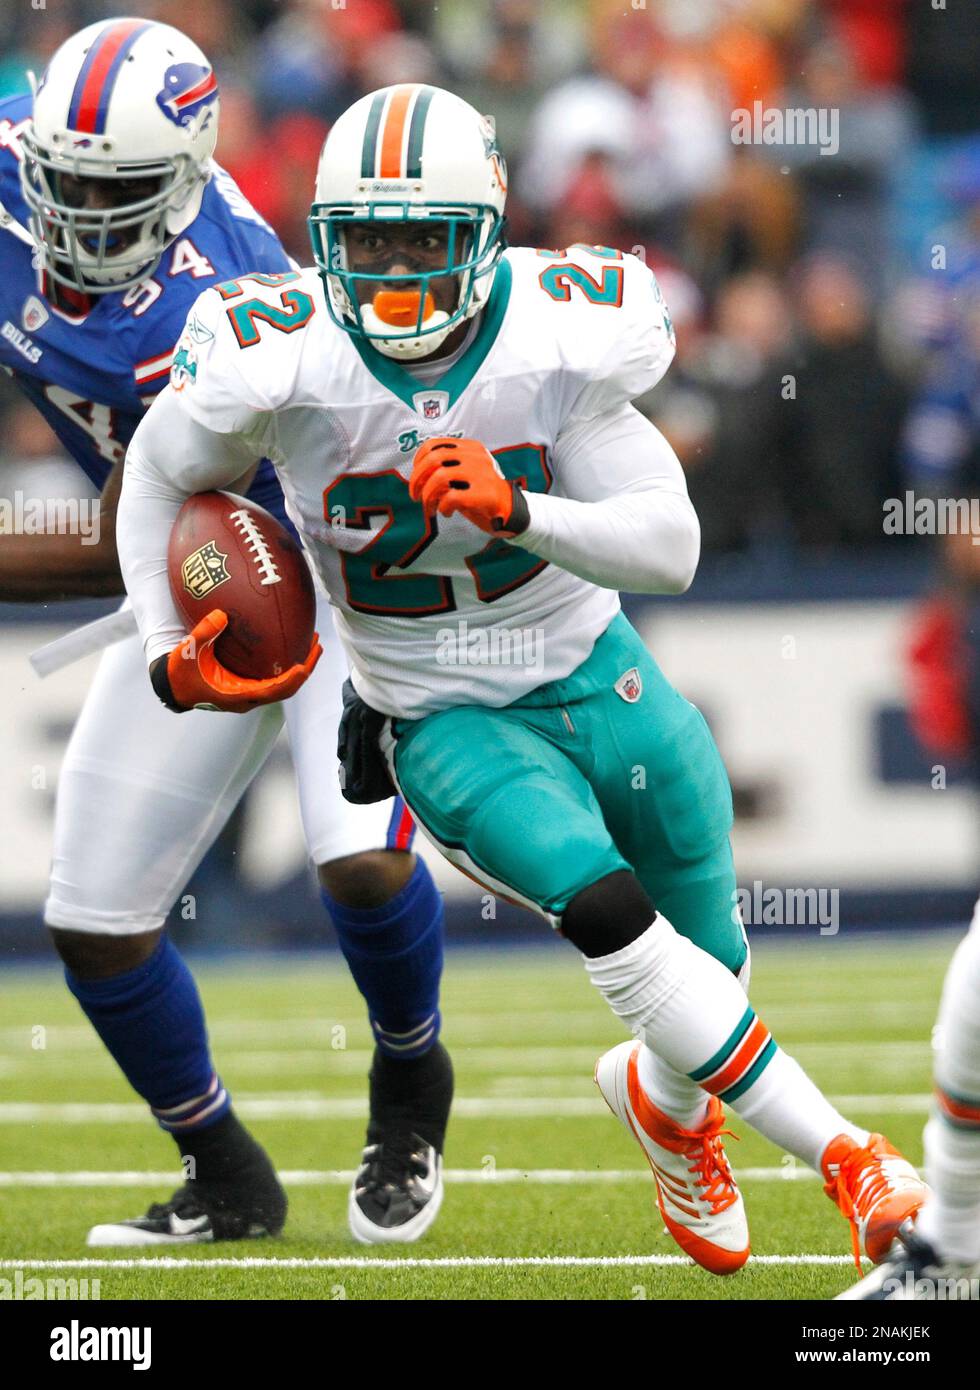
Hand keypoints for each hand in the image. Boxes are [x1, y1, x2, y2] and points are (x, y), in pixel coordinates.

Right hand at [156, 610, 321, 712]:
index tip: (302, 666)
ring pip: (283, 685)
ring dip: (299, 667)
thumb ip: (203, 633)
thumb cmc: (180, 673)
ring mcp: (249, 694)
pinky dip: (286, 665)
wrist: (173, 687)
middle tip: (316, 645)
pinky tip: (291, 646)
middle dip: (304, 669)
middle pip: (286, 689)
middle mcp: (248, 698)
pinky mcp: (247, 687)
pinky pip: (274, 679)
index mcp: (237, 695)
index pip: (272, 691)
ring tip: (312, 643)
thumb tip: (221, 614)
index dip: (289, 680)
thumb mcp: (187, 652)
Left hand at [409, 437, 528, 535]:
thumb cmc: (482, 493)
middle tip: (415, 496)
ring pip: (439, 477)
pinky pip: (451, 497)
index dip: (418, 461)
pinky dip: (442, 507)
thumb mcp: (464, 475)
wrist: (510, 510)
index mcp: (470, 448)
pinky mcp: (484, 493)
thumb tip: (417, 478)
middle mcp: (475, 456)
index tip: (416, 476)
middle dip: (417, 479)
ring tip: (430, 508)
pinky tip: (447, 513)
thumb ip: (445, 470)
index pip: (434, 444)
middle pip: (433, 459)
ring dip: (428, 495)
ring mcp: (481, 473)